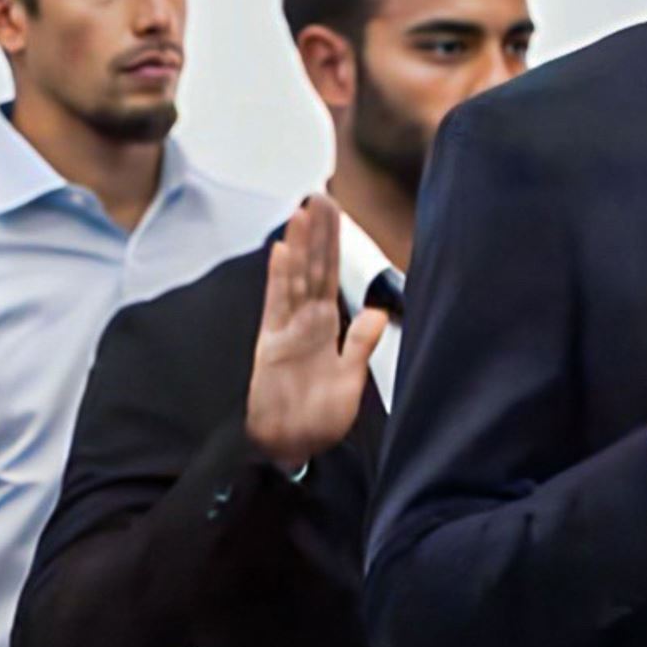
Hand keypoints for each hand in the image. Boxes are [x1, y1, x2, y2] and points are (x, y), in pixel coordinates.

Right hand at [244, 195, 388, 470]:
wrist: (290, 450)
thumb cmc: (317, 420)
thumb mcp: (350, 381)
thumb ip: (360, 345)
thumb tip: (377, 311)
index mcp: (327, 328)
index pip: (331, 276)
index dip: (333, 245)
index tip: (333, 214)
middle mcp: (305, 322)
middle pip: (312, 268)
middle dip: (315, 233)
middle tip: (317, 196)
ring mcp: (286, 331)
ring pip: (294, 279)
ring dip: (298, 247)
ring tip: (301, 214)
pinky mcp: (269, 345)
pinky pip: (276, 306)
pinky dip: (279, 279)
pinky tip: (281, 254)